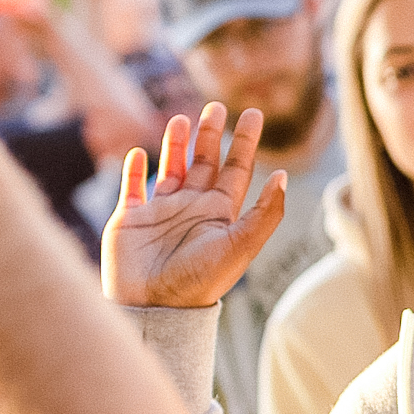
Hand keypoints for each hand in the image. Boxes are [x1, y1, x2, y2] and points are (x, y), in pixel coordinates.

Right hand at [102, 103, 289, 308]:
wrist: (154, 307)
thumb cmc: (199, 280)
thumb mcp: (240, 245)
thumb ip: (264, 213)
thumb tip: (284, 177)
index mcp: (219, 214)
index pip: (236, 170)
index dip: (245, 142)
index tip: (254, 113)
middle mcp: (191, 209)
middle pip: (204, 163)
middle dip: (211, 135)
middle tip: (216, 106)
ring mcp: (160, 212)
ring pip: (170, 168)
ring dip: (176, 144)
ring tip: (181, 118)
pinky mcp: (129, 219)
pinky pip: (131, 187)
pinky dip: (133, 169)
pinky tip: (139, 153)